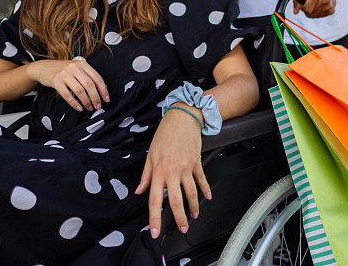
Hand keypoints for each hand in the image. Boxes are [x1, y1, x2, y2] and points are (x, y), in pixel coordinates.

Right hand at [27, 59, 108, 110]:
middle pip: (90, 85)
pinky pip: (67, 95)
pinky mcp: (56, 81)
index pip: (97, 78)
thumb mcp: (76, 68)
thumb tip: (101, 89)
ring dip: (86, 101)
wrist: (43, 68)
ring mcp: (64, 74)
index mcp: (82, 64)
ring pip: (79, 90)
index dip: (103, 90)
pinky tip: (79, 107)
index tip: (106, 99)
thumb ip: (87, 76)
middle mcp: (74, 68)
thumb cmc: (62, 70)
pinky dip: (74, 103)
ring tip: (89, 107)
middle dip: (96, 98)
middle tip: (98, 106)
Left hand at [135, 103, 210, 237]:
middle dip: (179, 218)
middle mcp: (172, 171)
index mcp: (158, 171)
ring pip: (191, 193)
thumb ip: (146, 175)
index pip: (155, 200)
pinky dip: (205, 189)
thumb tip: (140, 190)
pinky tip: (207, 197)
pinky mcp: (197, 162)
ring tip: (194, 216)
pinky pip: (202, 179)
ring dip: (194, 207)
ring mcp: (186, 167)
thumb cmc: (165, 134)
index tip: (155, 231)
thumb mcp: (150, 154)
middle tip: (182, 228)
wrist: (183, 117)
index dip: (154, 218)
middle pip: (176, 201)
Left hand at [293, 0, 343, 17]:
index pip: (306, 8)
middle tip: (308, 1)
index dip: (302, 6)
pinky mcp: (331, 10)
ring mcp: (329, 6)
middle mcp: (325, 0)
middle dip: (306, 8)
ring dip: (311, 10)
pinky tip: (319, 4)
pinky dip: (317, 12)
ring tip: (314, 2)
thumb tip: (295, 12)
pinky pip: (319, 16)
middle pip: (310, 13)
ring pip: (314, 15)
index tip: (303, 2)